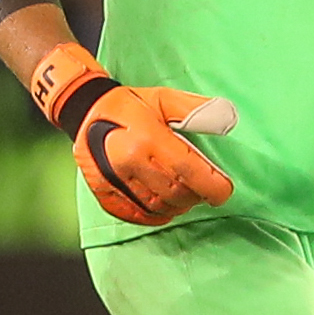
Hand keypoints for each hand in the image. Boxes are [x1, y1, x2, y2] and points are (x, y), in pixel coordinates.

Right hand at [71, 84, 236, 226]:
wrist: (85, 109)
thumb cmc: (130, 105)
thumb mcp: (164, 98)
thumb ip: (196, 110)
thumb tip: (228, 119)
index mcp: (148, 137)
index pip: (189, 171)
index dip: (212, 186)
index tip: (223, 191)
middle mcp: (129, 161)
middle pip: (175, 193)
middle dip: (196, 195)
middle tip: (202, 189)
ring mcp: (112, 179)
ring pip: (157, 207)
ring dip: (177, 206)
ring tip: (184, 196)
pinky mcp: (101, 191)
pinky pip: (133, 214)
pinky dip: (154, 216)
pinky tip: (164, 208)